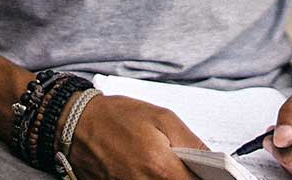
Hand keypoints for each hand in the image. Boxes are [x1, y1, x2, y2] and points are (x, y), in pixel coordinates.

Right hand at [65, 93, 207, 179]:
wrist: (77, 123)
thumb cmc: (117, 117)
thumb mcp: (162, 118)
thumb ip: (191, 142)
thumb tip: (213, 160)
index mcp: (160, 168)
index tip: (214, 175)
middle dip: (188, 179)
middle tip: (190, 168)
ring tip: (168, 168)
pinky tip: (153, 173)